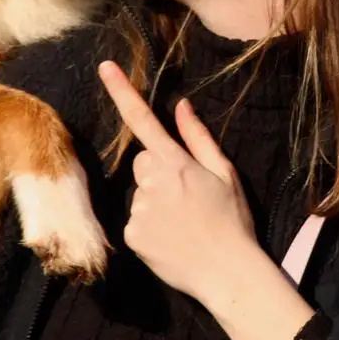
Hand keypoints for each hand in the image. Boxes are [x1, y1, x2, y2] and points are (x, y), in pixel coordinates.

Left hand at [97, 60, 315, 339]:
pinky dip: (150, 226)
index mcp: (176, 162)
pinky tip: (172, 238)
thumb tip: (181, 106)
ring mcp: (138, 210)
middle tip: (188, 195)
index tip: (105, 67)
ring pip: (140, 193)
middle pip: (143, 162)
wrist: (228, 273)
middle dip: (159, 171)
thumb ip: (198, 138)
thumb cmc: (233, 221)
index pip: (143, 120)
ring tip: (184, 222)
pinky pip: (135, 220)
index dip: (122, 91)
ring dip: (155, 201)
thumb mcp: (225, 174)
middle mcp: (152, 182)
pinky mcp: (131, 235)